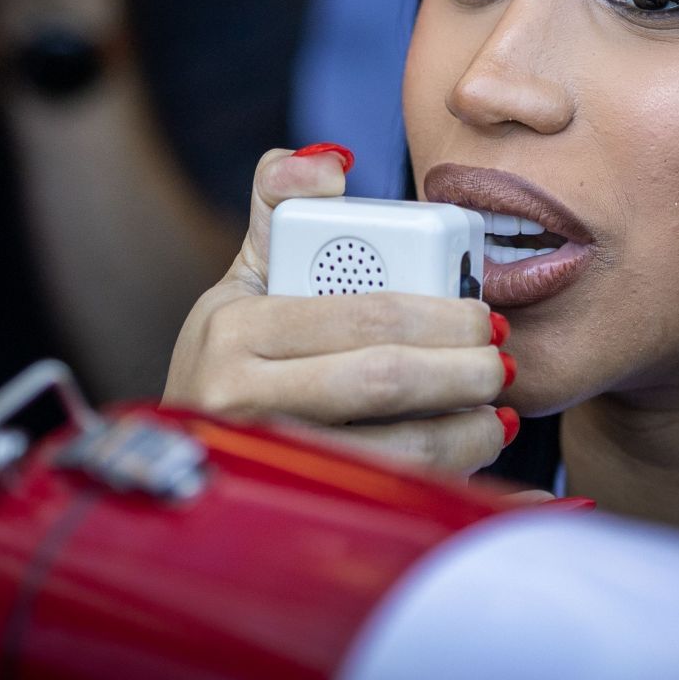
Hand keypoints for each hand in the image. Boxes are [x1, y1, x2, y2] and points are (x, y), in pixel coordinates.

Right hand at [166, 147, 514, 475]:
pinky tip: (486, 484)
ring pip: (389, 455)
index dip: (442, 316)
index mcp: (237, 329)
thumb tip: (330, 162)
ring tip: (494, 419)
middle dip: (463, 374)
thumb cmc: (234, 358)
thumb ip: (283, 203)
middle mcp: (238, 399)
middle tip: (503, 367)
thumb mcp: (245, 275)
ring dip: (462, 439)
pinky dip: (449, 498)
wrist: (176, 456)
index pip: (366, 316)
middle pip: (383, 384)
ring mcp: (262, 464)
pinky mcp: (284, 517)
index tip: (486, 318)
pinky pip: (384, 507)